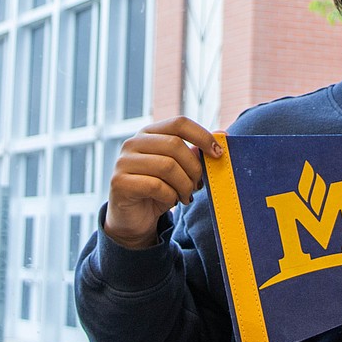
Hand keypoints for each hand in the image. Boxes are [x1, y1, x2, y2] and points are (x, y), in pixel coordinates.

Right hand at [104, 116, 222, 249]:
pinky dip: (170, 196)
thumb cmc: (159, 190)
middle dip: (194, 168)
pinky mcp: (119, 182)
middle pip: (175, 145)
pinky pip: (156, 185)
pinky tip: (171, 201)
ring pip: (167, 166)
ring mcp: (124, 161)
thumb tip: (222, 133)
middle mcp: (133, 142)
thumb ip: (196, 152)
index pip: (179, 123)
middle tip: (198, 185)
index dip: (202, 136)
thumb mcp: (180, 170)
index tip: (218, 154)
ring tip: (186, 196)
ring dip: (184, 185)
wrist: (134, 218)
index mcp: (149, 133)